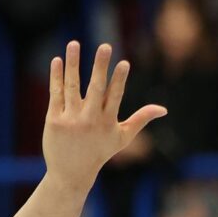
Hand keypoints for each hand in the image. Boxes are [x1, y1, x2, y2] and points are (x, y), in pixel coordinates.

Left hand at [42, 42, 167, 192]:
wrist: (70, 174)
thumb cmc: (99, 153)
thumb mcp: (122, 138)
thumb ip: (141, 119)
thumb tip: (164, 109)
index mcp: (108, 121)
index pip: (115, 96)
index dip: (120, 80)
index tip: (124, 63)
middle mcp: (89, 119)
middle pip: (96, 88)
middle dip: (101, 67)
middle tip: (105, 46)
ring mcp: (70, 119)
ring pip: (72, 87)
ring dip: (74, 64)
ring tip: (74, 43)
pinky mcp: (53, 120)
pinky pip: (55, 94)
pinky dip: (56, 77)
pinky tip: (57, 60)